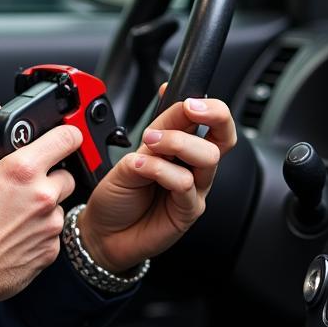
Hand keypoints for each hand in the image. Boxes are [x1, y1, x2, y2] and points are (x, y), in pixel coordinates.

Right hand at [0, 105, 78, 310]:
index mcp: (21, 170)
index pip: (67, 138)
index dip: (66, 133)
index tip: (61, 136)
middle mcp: (42, 196)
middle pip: (66, 173)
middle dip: (49, 174)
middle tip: (20, 185)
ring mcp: (50, 226)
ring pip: (60, 204)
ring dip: (44, 204)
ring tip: (12, 213)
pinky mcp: (51, 251)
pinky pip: (53, 231)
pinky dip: (40, 230)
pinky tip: (14, 233)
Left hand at [77, 92, 236, 273]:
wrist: (103, 232)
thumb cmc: (117, 195)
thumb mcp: (131, 154)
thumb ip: (155, 131)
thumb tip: (166, 94)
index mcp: (181, 149)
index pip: (208, 122)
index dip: (205, 105)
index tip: (189, 98)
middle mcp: (192, 168)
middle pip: (224, 138)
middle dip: (213, 116)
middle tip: (188, 109)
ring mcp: (193, 190)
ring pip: (208, 157)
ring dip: (177, 142)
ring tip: (150, 143)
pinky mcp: (187, 211)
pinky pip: (184, 184)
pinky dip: (160, 169)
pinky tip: (140, 167)